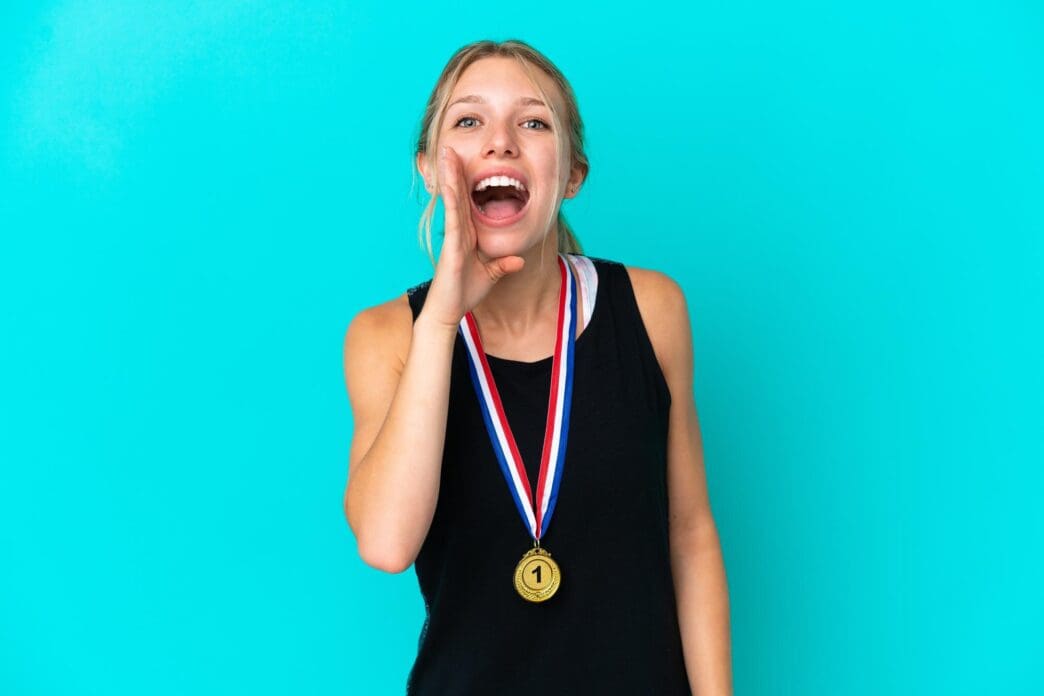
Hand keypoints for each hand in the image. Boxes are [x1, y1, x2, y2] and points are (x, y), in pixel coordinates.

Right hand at [421, 145, 525, 327]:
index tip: (465, 160)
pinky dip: (452, 200)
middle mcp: (458, 231)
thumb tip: (519, 260)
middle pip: (457, 195)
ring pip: (453, 201)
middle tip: (450, 146)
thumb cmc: (464, 293)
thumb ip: (503, 265)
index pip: (467, 202)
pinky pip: (453, 218)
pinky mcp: (453, 246)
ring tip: (446, 154)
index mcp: (466, 235)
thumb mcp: (491, 275)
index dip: (465, 181)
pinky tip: (451, 184)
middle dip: (454, 170)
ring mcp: (454, 237)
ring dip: (450, 177)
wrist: (448, 312)